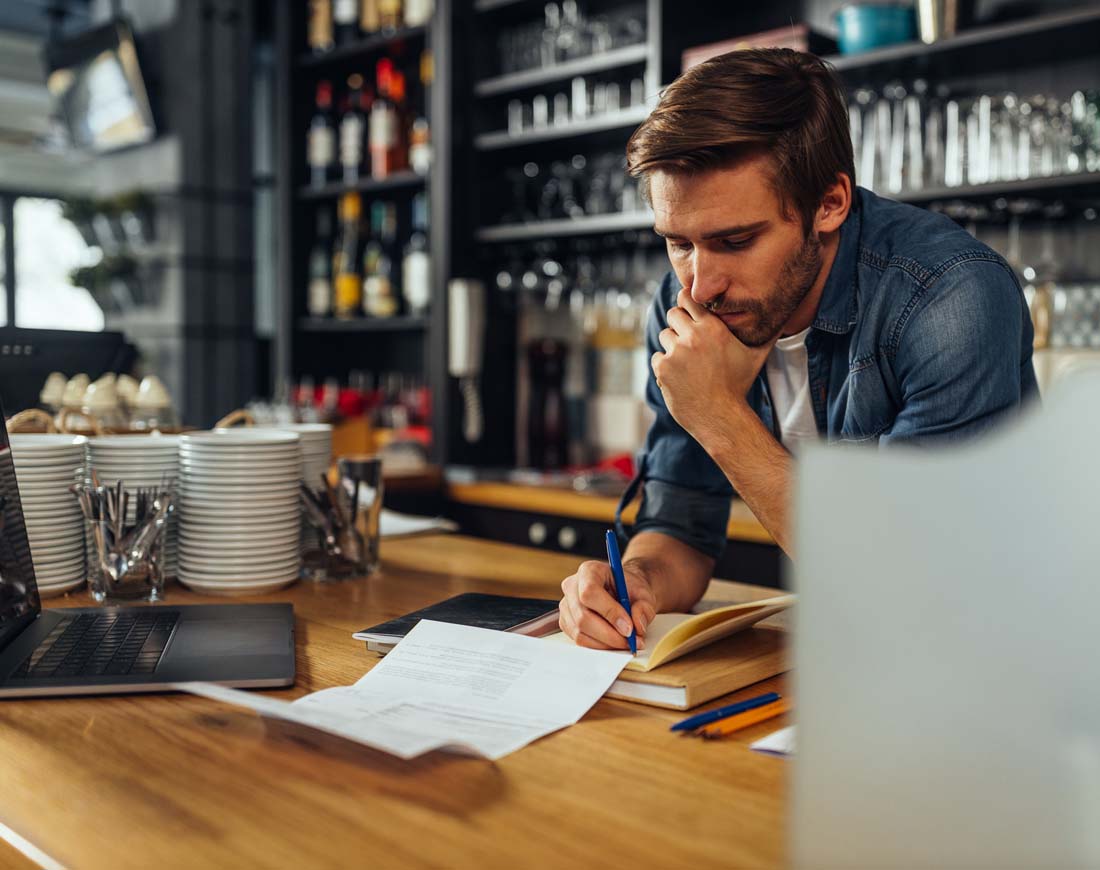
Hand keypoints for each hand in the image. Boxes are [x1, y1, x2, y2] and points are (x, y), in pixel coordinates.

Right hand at [559, 560, 656, 649]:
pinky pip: (580, 640)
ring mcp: (566, 606)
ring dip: (606, 643)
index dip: (609, 612)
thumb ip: (644, 608)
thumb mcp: (644, 593)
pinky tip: (615, 642)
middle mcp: (572, 586)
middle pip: (583, 617)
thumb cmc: (630, 589)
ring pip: (580, 632)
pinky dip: (600, 646)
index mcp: (589, 570)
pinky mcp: (567, 622)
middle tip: (631, 640)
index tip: (628, 627)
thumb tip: (636, 625)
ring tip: (627, 642)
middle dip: (609, 634)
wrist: (624, 591)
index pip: (589, 592)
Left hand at [651, 288, 773, 442]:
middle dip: (678, 324)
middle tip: (688, 340)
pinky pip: (657, 357)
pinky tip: (680, 376)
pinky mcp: (663, 368)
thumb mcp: (756, 357)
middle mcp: (692, 336)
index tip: (689, 311)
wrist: (721, 416)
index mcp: (712, 327)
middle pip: (672, 314)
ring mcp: (675, 352)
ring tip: (687, 362)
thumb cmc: (739, 385)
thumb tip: (781, 321)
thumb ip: (767, 335)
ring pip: (664, 336)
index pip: (687, 297)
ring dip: (672, 346)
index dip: (686, 303)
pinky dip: (664, 365)